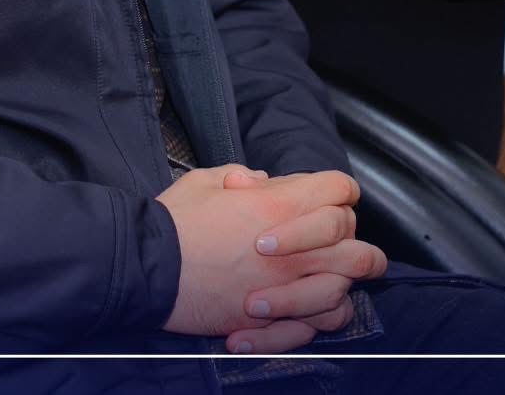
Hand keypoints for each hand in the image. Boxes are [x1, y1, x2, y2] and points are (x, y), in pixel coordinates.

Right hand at [158, 166, 385, 354]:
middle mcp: (294, 251)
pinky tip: (302, 313)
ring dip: (341, 284)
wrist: (147, 270)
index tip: (327, 196)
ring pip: (344, 291)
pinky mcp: (270, 323)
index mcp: (280, 206)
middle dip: (352, 239)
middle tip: (338, 241)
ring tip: (328, 280)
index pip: (340, 189)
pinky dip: (315, 321)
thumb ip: (243, 177)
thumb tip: (261, 182)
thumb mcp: (207, 180)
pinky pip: (316, 328)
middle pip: (356, 243)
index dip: (338, 189)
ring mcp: (286, 290)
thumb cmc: (174, 222)